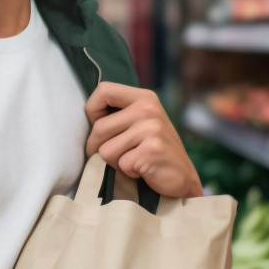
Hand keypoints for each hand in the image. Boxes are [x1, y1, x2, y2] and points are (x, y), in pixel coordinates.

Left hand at [85, 82, 202, 198]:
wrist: (182, 178)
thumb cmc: (152, 151)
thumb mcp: (139, 123)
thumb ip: (118, 115)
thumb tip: (86, 119)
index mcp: (144, 97)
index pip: (103, 90)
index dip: (93, 110)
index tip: (102, 128)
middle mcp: (148, 109)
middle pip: (99, 127)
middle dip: (100, 147)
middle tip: (119, 155)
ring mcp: (151, 128)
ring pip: (106, 150)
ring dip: (116, 161)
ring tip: (135, 160)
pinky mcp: (151, 150)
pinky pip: (120, 164)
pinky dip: (128, 172)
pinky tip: (144, 169)